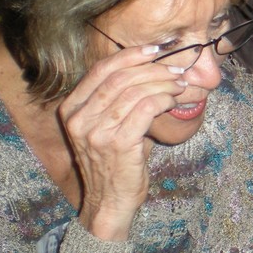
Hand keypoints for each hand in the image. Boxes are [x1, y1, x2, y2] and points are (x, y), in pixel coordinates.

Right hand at [58, 45, 187, 241]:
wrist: (110, 202)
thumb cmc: (115, 163)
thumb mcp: (108, 127)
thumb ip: (120, 100)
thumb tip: (154, 72)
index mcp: (71, 109)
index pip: (100, 70)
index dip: (129, 55)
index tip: (155, 49)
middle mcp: (79, 118)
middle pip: (120, 77)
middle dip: (153, 68)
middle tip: (176, 70)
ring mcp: (96, 131)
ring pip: (135, 91)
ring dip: (163, 83)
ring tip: (180, 84)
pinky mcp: (118, 143)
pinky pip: (146, 108)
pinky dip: (164, 99)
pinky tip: (174, 101)